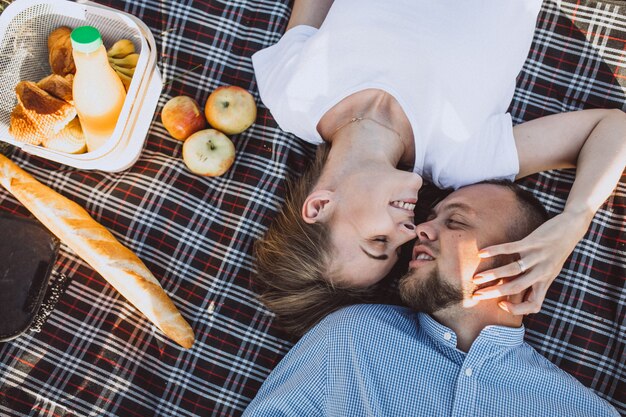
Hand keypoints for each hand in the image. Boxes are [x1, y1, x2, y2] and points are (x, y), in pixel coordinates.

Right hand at [471, 211, 588, 314]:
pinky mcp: (533, 241)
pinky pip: (511, 248)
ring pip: (512, 270)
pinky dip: (495, 251)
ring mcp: (538, 256)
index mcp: (546, 281)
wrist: (573, 228)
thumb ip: (536, 280)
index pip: (534, 304)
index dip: (517, 309)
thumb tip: (516, 290)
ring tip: (476, 278)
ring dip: (492, 275)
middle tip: (476, 295)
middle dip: (494, 293)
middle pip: (516, 288)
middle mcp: (542, 272)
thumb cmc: (558, 250)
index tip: (501, 304)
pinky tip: (481, 253)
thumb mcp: (551, 269)